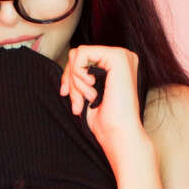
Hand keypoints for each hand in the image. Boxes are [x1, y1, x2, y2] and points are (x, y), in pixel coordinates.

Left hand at [60, 45, 147, 165]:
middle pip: (77, 54)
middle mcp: (122, 57)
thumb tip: (69, 59)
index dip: (69, 76)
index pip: (82, 57)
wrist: (118, 134)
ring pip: (77, 54)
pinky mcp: (118, 57)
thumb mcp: (87, 91)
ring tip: (88, 99)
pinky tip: (92, 90)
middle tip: (78, 102)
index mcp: (117, 65)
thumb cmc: (105, 120)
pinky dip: (78, 75)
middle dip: (70, 80)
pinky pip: (81, 54)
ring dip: (75, 81)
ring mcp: (122, 55)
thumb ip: (81, 73)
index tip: (66, 94)